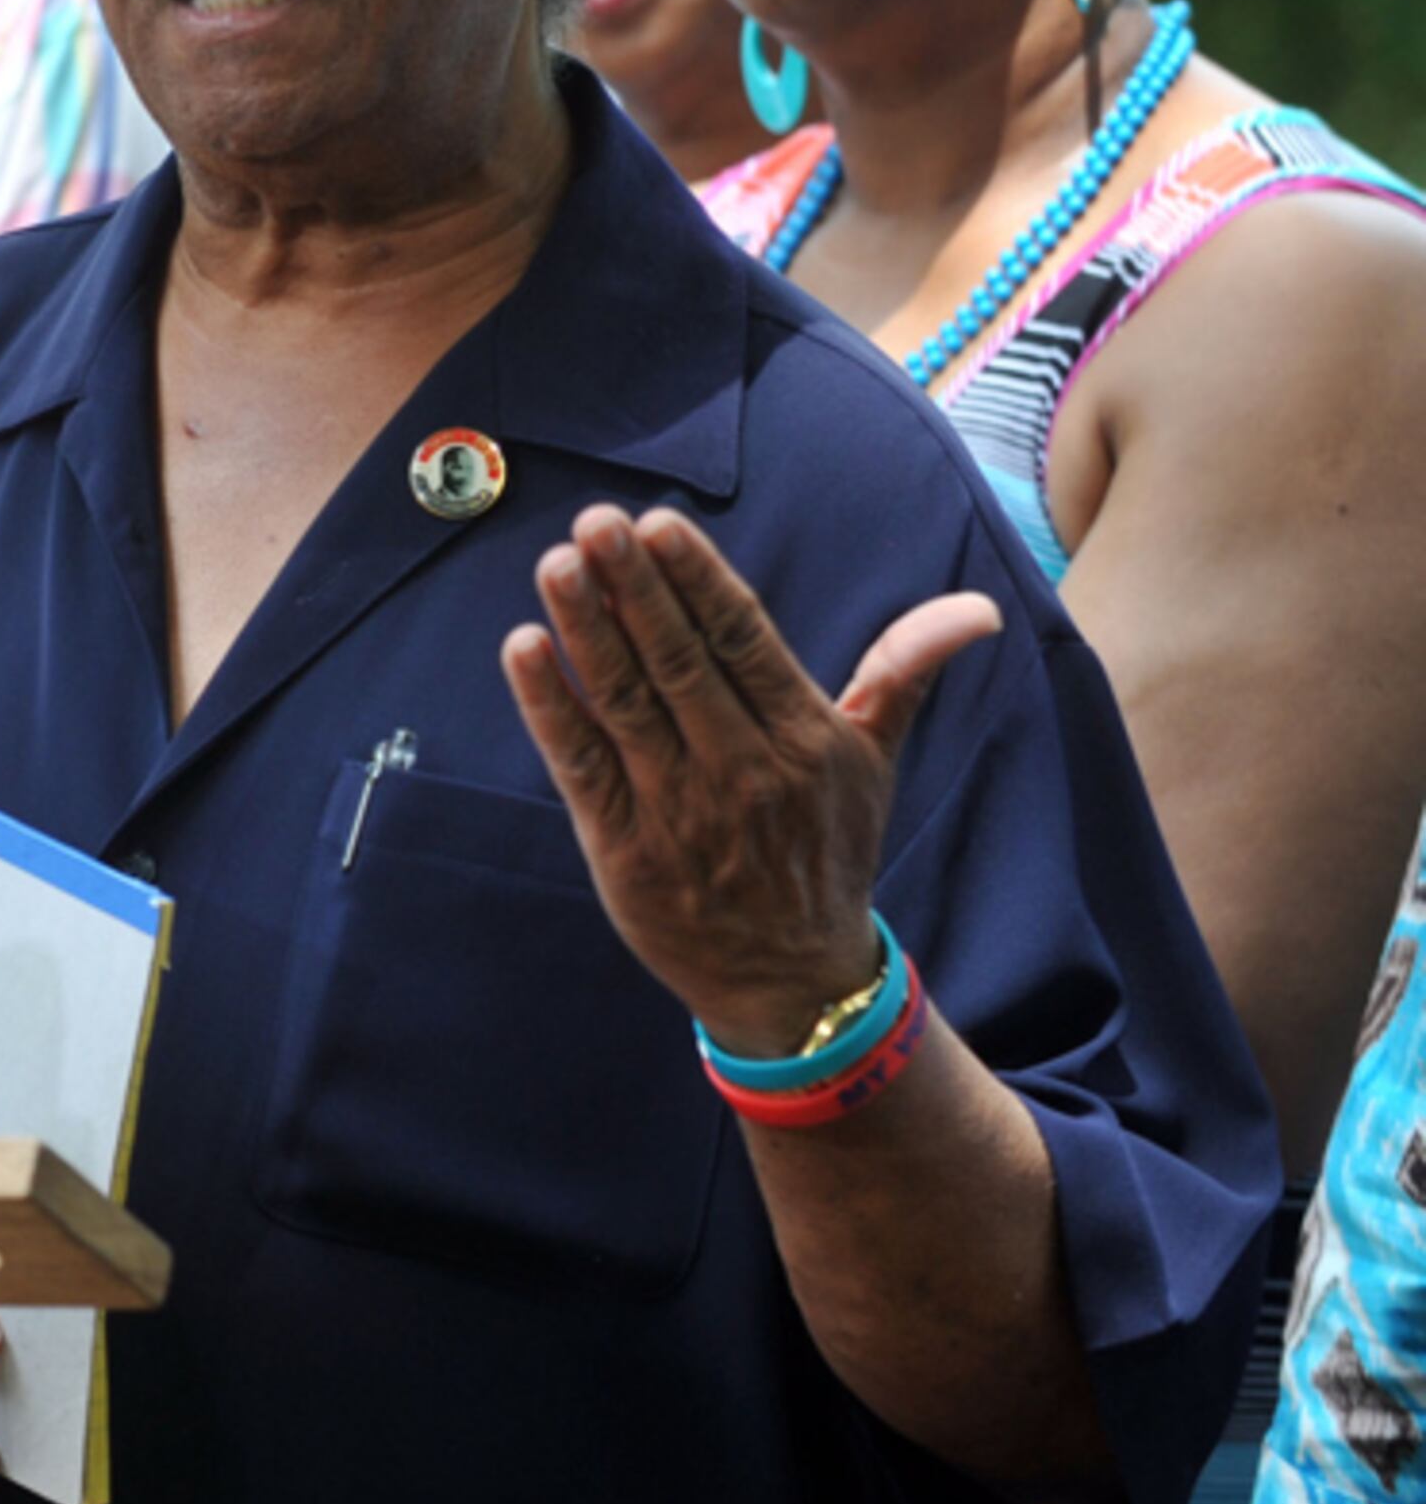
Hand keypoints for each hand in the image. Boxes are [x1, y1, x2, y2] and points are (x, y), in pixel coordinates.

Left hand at [501, 504, 1000, 1054]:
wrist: (794, 981)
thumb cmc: (827, 849)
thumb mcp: (874, 762)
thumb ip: (903, 672)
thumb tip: (978, 608)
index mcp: (803, 738)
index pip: (742, 642)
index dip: (698, 581)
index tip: (658, 523)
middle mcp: (743, 769)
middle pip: (680, 662)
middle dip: (635, 588)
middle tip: (594, 522)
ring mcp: (679, 810)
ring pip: (626, 703)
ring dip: (586, 631)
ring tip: (555, 565)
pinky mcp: (624, 849)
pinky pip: (582, 765)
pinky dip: (550, 707)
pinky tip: (524, 649)